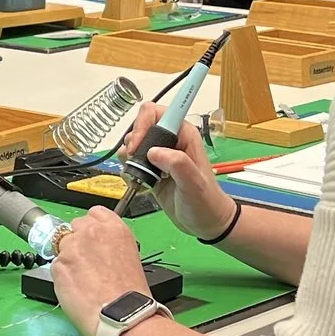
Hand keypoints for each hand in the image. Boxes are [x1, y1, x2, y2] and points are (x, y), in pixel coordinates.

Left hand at [50, 208, 151, 335]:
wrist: (122, 315)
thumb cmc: (130, 294)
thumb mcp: (129, 256)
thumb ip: (109, 243)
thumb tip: (97, 245)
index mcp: (114, 228)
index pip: (94, 213)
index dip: (91, 227)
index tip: (93, 239)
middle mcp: (91, 232)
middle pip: (75, 227)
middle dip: (78, 242)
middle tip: (88, 263)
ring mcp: (72, 248)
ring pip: (62, 247)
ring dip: (69, 259)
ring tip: (83, 279)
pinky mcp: (58, 265)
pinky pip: (56, 266)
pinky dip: (63, 276)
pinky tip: (77, 288)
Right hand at [117, 102, 236, 238]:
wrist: (205, 223)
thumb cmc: (205, 203)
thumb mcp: (194, 184)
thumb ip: (177, 164)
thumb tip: (153, 152)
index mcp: (184, 135)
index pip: (155, 112)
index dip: (142, 124)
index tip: (138, 146)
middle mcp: (170, 140)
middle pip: (140, 126)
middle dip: (133, 144)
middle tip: (137, 165)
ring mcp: (160, 155)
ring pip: (133, 143)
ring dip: (129, 159)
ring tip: (140, 176)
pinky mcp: (151, 169)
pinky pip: (131, 161)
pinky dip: (129, 171)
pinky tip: (140, 183)